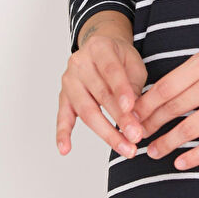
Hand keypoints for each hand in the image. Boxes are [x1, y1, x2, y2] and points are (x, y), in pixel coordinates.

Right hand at [57, 32, 148, 157]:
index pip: (111, 71)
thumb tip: (135, 115)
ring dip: (106, 132)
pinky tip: (65, 149)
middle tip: (136, 136)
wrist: (101, 49)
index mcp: (99, 48)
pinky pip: (63, 116)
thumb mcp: (134, 64)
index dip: (121, 90)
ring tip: (124, 147)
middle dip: (120, 118)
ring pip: (86, 110)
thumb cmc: (120, 59)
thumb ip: (134, 86)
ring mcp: (69, 80)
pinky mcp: (64, 96)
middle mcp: (80, 63)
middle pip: (100, 95)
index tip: (131, 108)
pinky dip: (63, 133)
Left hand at [131, 30, 198, 170]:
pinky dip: (195, 156)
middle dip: (149, 124)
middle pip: (171, 108)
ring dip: (166, 143)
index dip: (146, 103)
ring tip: (152, 152)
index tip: (133, 113)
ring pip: (188, 129)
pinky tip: (181, 163)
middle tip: (135, 135)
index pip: (165, 86)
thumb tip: (176, 86)